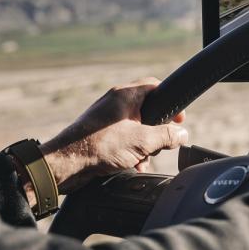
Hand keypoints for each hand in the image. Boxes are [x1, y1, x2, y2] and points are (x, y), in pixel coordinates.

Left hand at [36, 78, 187, 194]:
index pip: (155, 85)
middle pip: (147, 109)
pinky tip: (132, 164)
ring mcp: (106, 118)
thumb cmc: (99, 146)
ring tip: (144, 158)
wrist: (65, 164)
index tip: (179, 119)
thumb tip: (182, 134)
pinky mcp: (99, 133)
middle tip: (161, 143)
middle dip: (157, 131)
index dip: (170, 101)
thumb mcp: (142, 141)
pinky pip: (123, 137)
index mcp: (125, 96)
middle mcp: (114, 103)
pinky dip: (131, 150)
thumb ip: (167, 136)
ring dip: (144, 145)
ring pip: (136, 126)